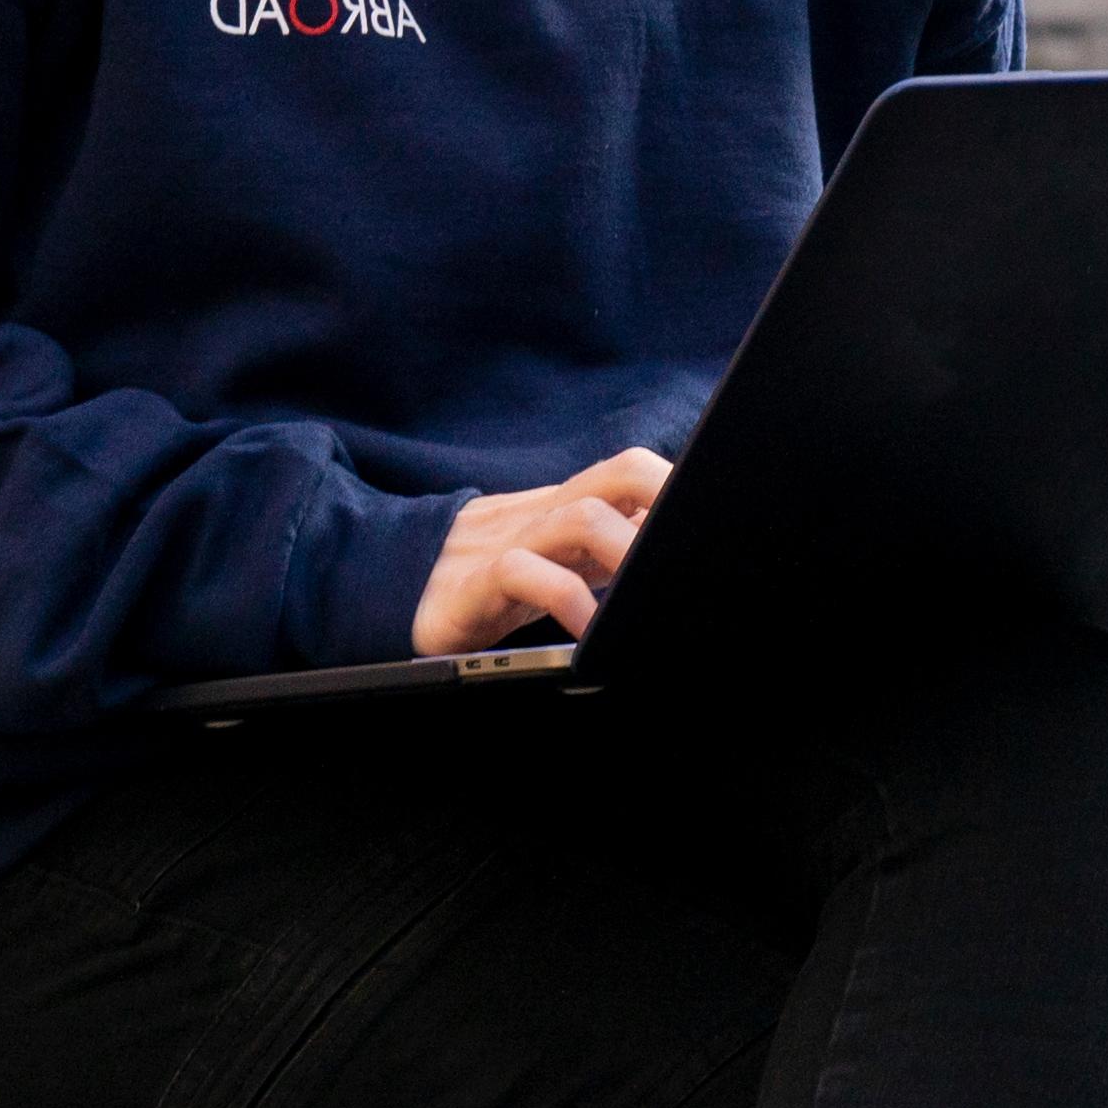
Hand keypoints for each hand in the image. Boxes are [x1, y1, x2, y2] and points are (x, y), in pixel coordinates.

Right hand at [411, 449, 670, 654]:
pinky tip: (588, 635)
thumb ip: (603, 556)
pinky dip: (566, 601)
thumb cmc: (490, 581)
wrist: (397, 587)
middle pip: (618, 473)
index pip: (631, 471)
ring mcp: (510, 541)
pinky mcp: (476, 581)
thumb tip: (668, 562)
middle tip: (689, 544)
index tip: (710, 518)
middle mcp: (544, 513)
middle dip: (664, 496)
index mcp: (568, 506)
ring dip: (624, 550)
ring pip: (579, 517)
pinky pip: (524, 574)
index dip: (673, 484)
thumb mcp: (556, 562)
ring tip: (647, 592)